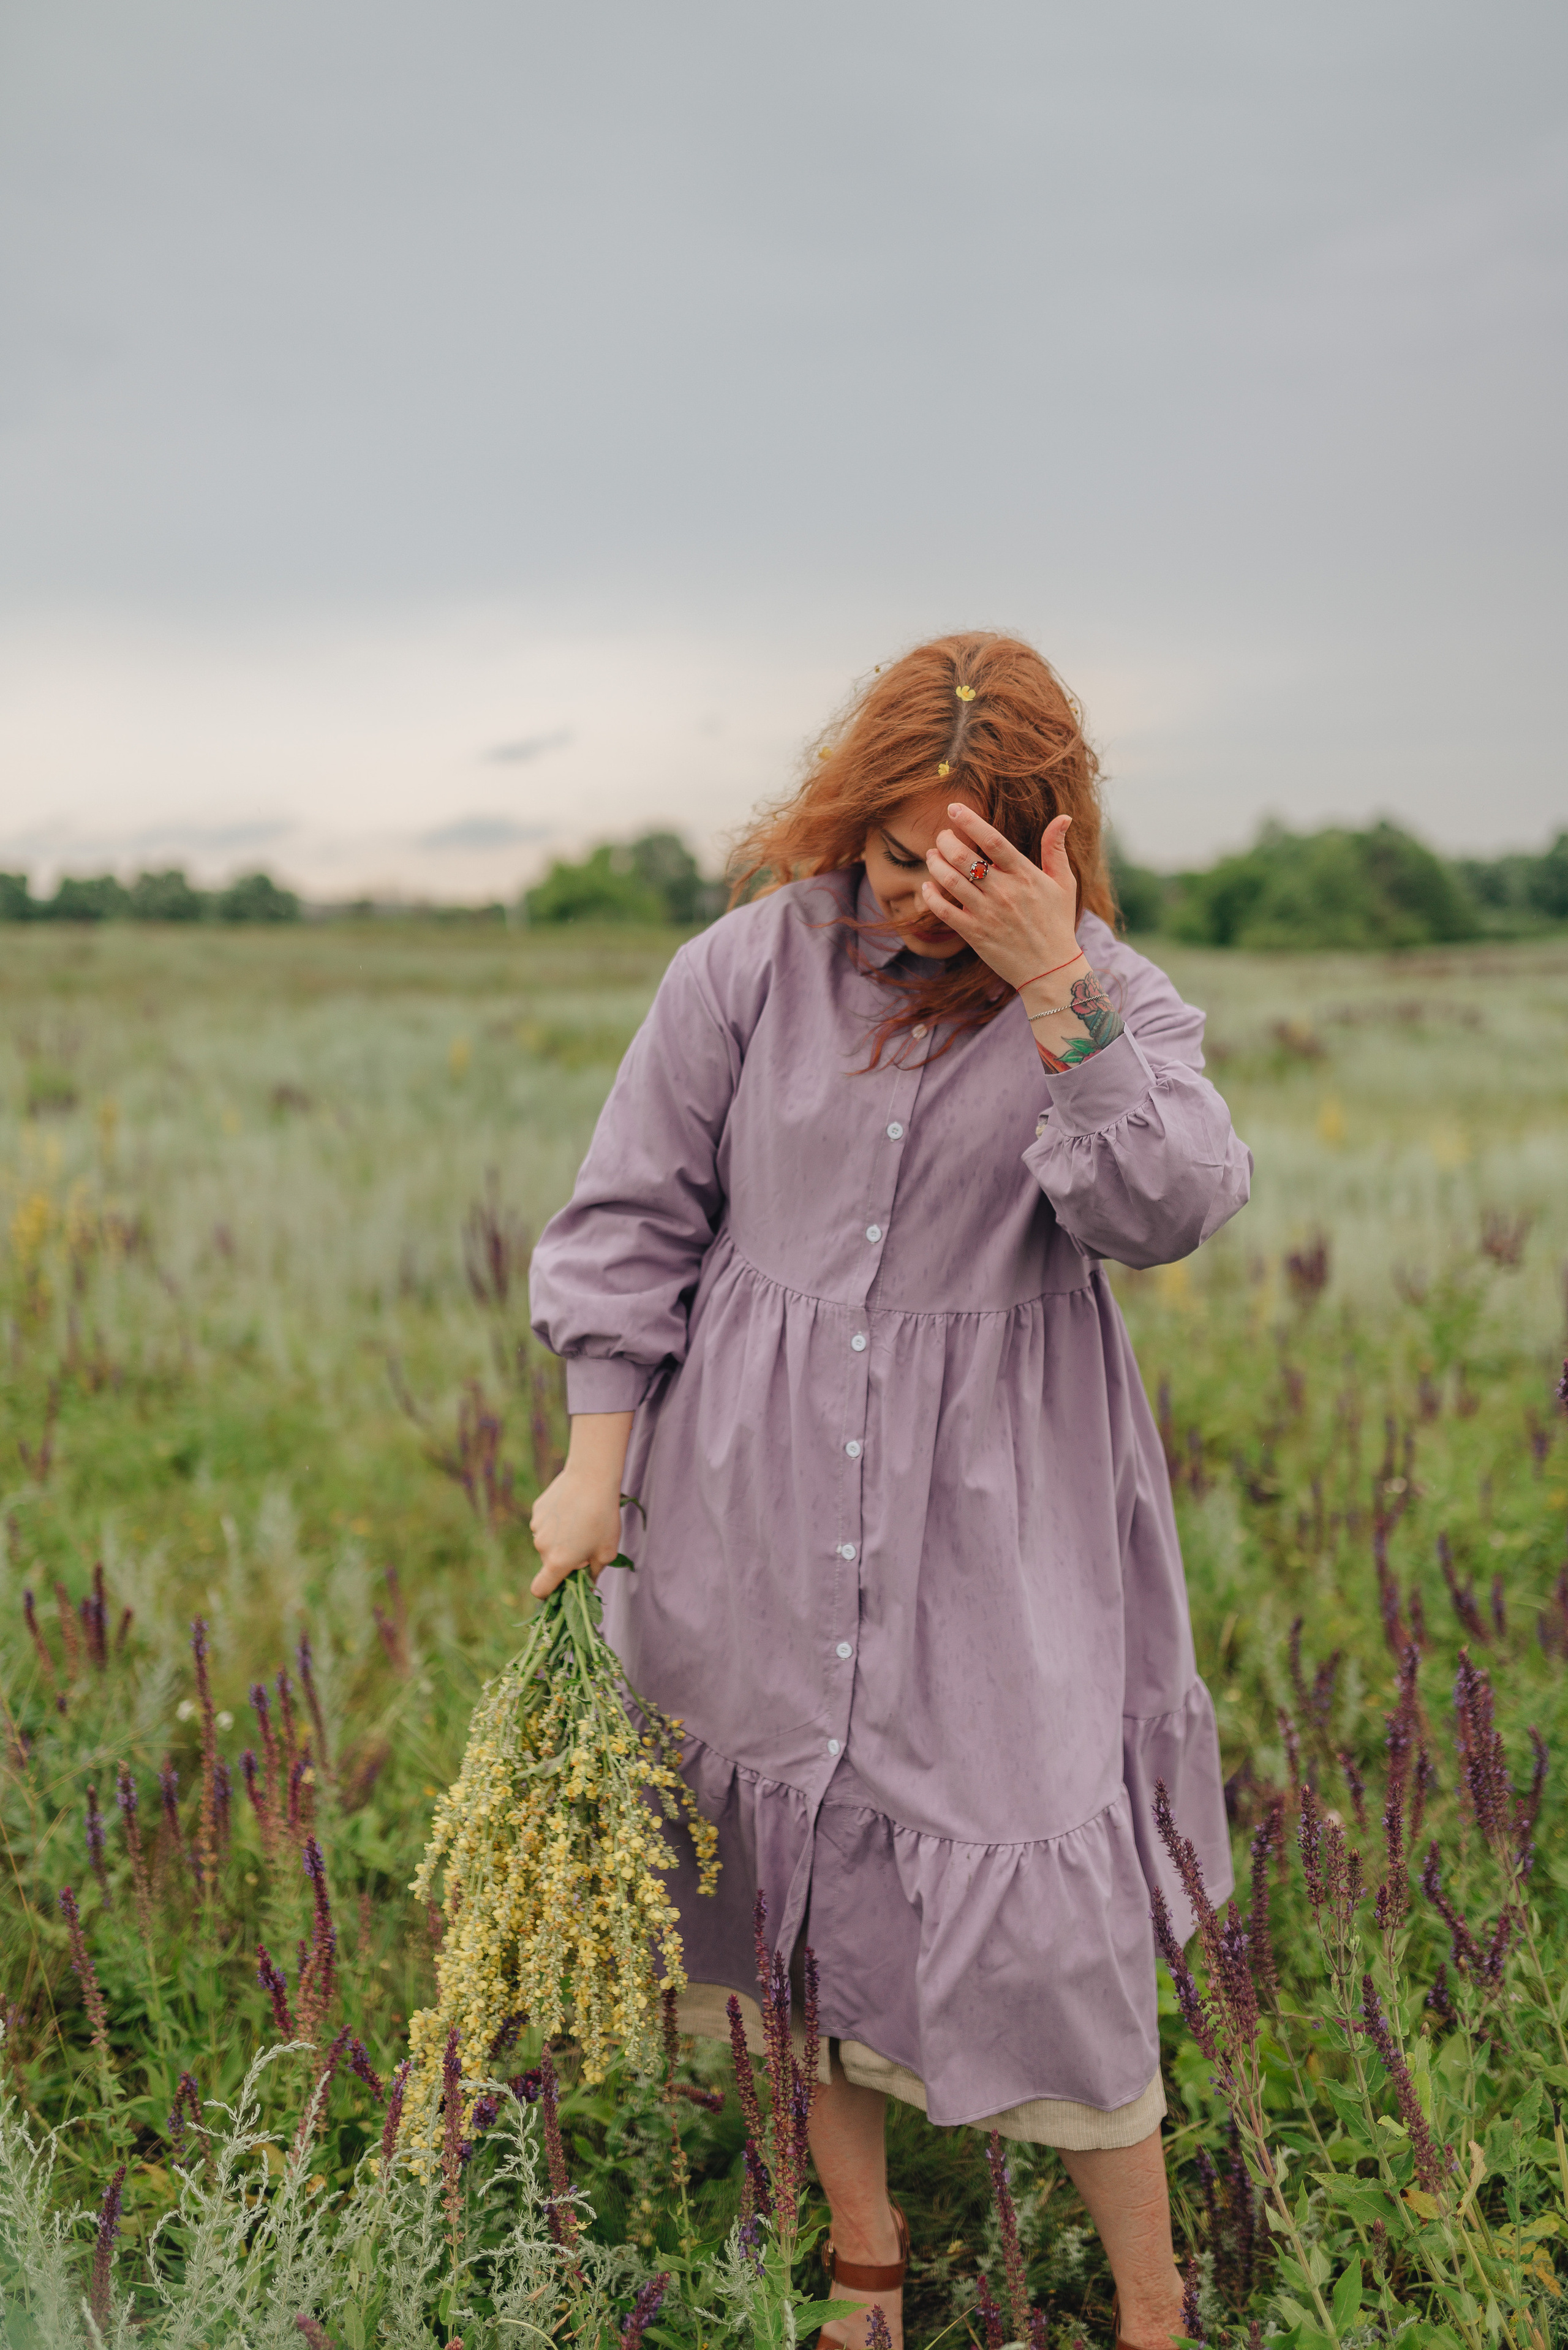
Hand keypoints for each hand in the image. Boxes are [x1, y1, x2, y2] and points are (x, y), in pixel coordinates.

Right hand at [529, 1465, 625, 1597]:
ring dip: (560, 1539)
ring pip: (547, 1542)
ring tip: (581, 1522)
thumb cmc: (603, 1517)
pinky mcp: (537, 1509)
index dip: (548, 1593)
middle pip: (549, 1562)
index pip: (539, 1590)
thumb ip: (593, 1574)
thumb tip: (587, 1587)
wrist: (592, 1477)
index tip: (562, 1586)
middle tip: (586, 1544)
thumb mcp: (607, 1552)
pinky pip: (545, 1523)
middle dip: (564, 1559)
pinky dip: (557, 1522)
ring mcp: (537, 1527)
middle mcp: (541, 1546)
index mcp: (557, 1562)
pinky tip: (573, 1508)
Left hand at [921, 806, 1082, 991]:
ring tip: (932, 855)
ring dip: (935, 863)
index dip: (969, 821)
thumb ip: (1056, 849)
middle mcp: (1004, 892)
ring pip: (950, 881)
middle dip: (945, 841)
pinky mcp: (974, 934)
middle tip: (942, 836)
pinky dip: (930, 896)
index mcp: (1025, 875)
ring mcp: (987, 913)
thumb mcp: (1064, 884)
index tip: (954, 809)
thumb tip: (1064, 817)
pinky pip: (944, 911)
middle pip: (964, 857)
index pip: (992, 840)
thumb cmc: (1057, 923)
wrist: (1051, 969)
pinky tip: (927, 886)